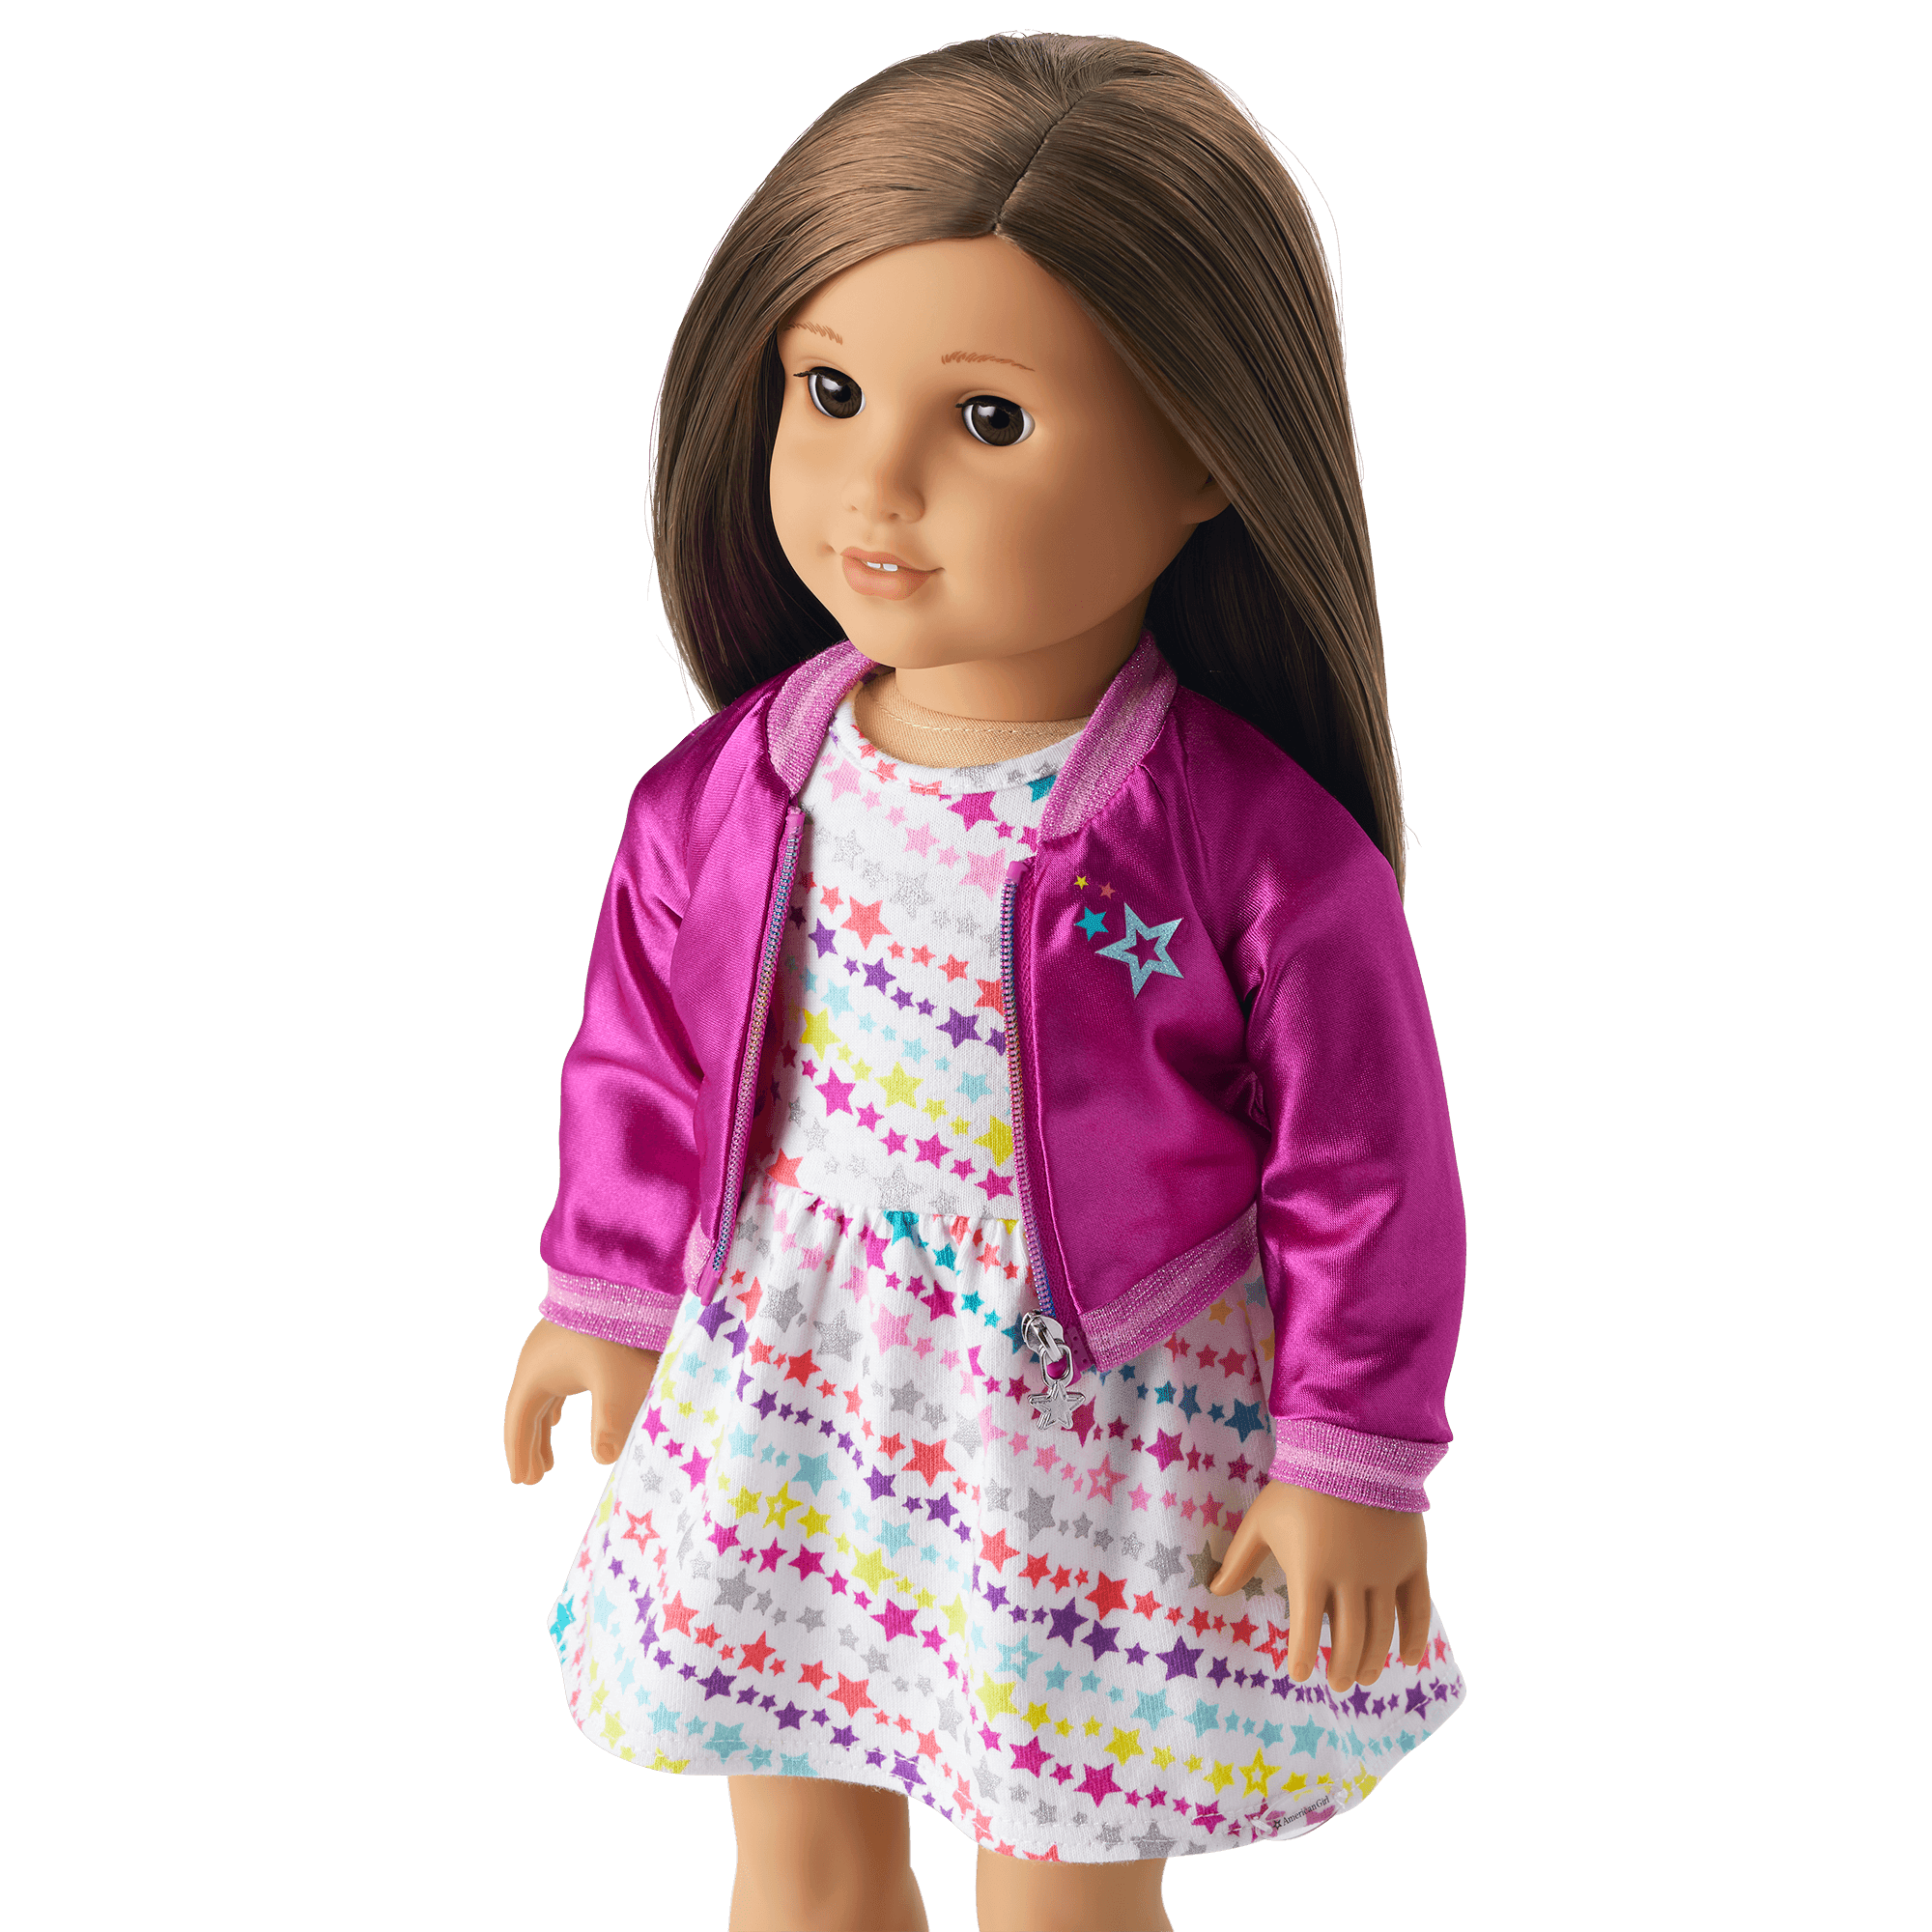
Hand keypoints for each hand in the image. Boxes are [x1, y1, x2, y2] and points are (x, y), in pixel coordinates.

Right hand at [503, 1317, 660, 1484]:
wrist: (615, 1279)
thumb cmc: (615, 1332)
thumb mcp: (617, 1382)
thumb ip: (610, 1422)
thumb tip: (605, 1459)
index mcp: (535, 1376)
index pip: (520, 1423)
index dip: (520, 1454)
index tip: (522, 1481)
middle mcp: (534, 1363)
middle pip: (525, 1413)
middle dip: (529, 1446)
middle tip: (533, 1478)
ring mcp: (548, 1349)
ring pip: (538, 1399)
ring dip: (541, 1429)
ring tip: (548, 1461)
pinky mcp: (566, 1340)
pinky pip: (550, 1384)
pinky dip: (551, 1407)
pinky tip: (557, 1417)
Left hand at [1207, 1480, 1430, 1691]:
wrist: (1351, 1449)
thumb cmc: (1298, 1487)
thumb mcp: (1261, 1521)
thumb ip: (1240, 1560)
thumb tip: (1214, 1591)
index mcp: (1310, 1571)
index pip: (1306, 1630)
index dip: (1302, 1657)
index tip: (1299, 1675)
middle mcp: (1350, 1578)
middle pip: (1350, 1639)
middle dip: (1342, 1667)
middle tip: (1338, 1682)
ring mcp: (1384, 1571)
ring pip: (1382, 1631)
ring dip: (1373, 1660)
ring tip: (1364, 1677)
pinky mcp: (1411, 1562)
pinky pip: (1418, 1609)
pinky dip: (1414, 1638)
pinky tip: (1407, 1659)